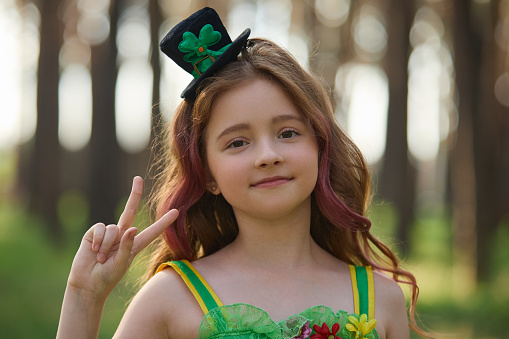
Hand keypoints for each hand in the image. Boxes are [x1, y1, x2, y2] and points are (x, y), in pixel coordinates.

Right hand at [66, 176, 177, 300]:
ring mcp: (108, 234)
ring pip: (113, 228)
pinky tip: (95, 251)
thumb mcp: (121, 264)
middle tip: (138, 178)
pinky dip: (99, 240)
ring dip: (108, 245)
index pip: (152, 231)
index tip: (176, 212)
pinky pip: (100, 228)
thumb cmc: (107, 278)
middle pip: (129, 211)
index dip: (164, 222)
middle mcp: (122, 236)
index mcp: (134, 245)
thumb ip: (127, 247)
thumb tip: (132, 228)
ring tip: (102, 258)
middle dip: (134, 194)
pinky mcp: (94, 234)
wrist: (87, 285)